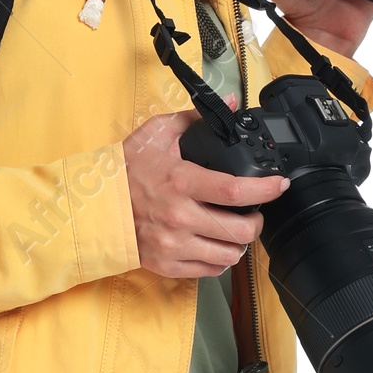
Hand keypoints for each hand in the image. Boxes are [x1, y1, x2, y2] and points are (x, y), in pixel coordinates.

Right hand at [122, 94, 276, 281]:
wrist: (93, 206)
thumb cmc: (126, 170)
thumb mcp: (157, 134)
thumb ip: (196, 118)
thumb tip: (231, 101)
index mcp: (181, 182)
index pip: (235, 191)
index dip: (265, 189)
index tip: (279, 185)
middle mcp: (179, 217)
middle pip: (240, 231)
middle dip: (257, 222)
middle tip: (255, 213)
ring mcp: (173, 245)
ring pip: (228, 256)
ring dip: (239, 244)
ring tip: (235, 231)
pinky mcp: (167, 264)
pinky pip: (209, 271)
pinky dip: (219, 260)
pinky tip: (216, 245)